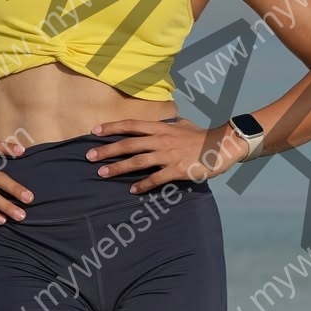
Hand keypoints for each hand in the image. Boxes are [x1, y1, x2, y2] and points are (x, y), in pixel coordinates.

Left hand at [86, 117, 249, 193]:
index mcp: (161, 128)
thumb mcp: (183, 124)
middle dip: (107, 150)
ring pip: (137, 161)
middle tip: (89, 157)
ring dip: (118, 168)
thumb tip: (167, 121)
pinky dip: (143, 184)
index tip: (94, 131)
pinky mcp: (177, 170)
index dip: (112, 127)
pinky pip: (156, 179)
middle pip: (129, 144)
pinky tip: (133, 189)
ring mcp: (168, 155)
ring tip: (102, 174)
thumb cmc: (201, 136)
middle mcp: (161, 140)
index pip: (131, 125)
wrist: (221, 146)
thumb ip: (170, 124)